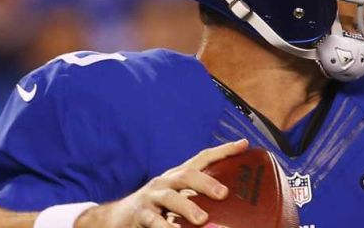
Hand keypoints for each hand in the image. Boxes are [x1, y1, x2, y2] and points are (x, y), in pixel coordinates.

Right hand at [77, 139, 248, 227]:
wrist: (120, 217)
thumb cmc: (158, 207)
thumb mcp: (179, 196)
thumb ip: (198, 195)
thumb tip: (229, 201)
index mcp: (178, 176)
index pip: (202, 158)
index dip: (223, 150)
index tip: (243, 144)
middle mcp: (166, 182)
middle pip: (187, 175)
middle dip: (206, 182)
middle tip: (223, 194)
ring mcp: (152, 197)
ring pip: (170, 198)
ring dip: (187, 207)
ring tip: (202, 220)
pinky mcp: (141, 214)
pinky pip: (153, 221)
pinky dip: (165, 227)